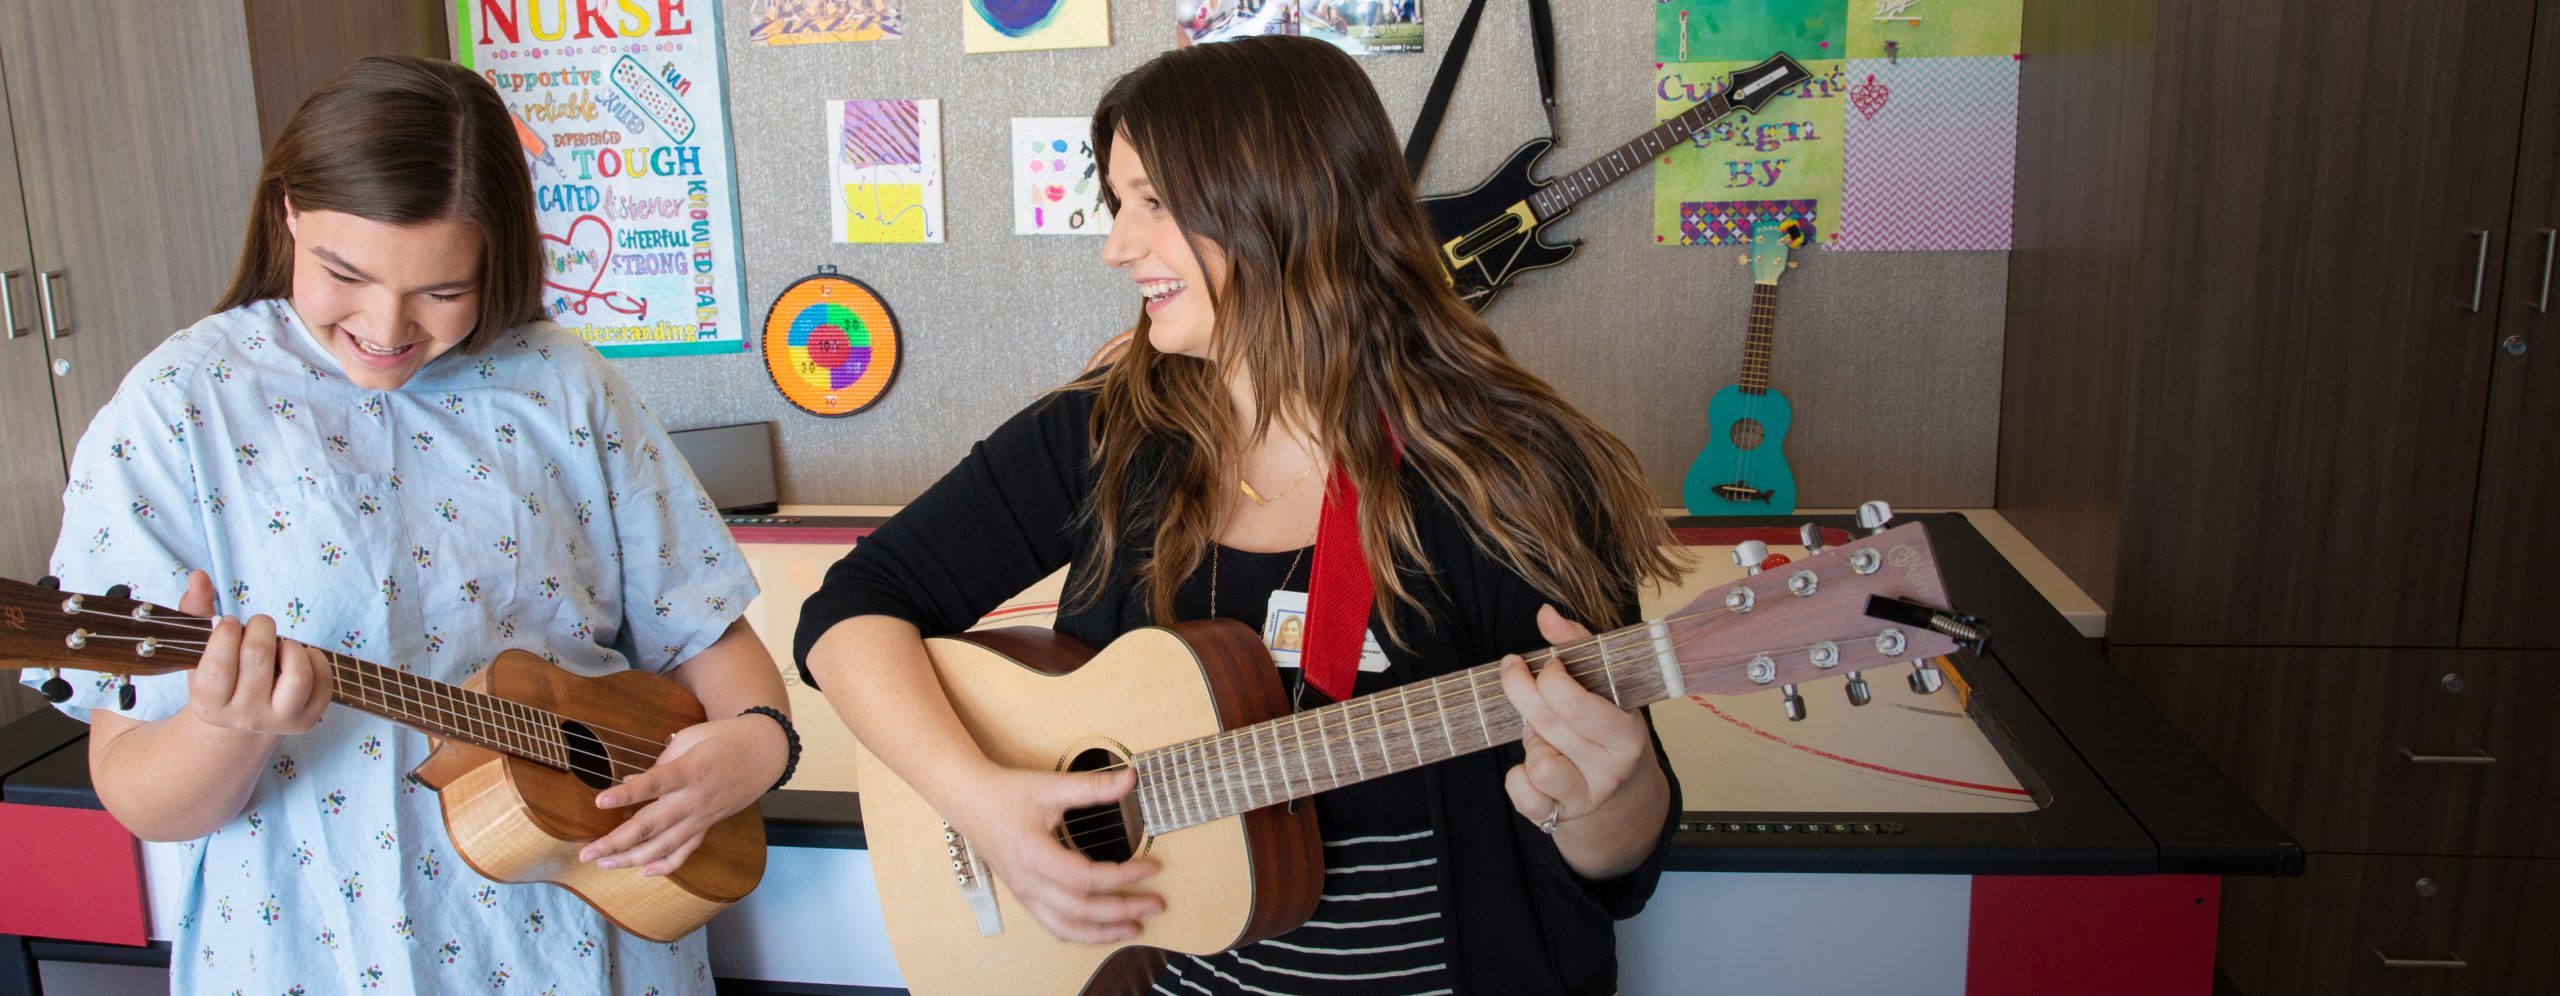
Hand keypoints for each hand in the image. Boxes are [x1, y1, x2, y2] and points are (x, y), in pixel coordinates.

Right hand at [177, 570, 331, 735]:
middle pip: (258, 658)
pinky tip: (299, 655)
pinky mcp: (307, 719)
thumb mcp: (200, 651)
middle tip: (258, 625)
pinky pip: (322, 682)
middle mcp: (243, 718)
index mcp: (209, 704)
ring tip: (281, 644)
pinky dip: (315, 659)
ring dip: (291, 646)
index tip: (230, 622)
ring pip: (297, 676)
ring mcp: (278, 721)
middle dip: (261, 627)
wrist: (241, 720)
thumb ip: (196, 611)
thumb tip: (199, 577)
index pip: (218, 667)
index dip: (227, 634)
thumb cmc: (220, 677)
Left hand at [579, 713, 789, 875]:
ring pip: (664, 846)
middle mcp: (694, 799)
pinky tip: (644, 872)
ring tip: (604, 864)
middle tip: (586, 853)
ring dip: (631, 859)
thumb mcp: (690, 738)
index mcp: (690, 770)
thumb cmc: (722, 739)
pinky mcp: (707, 826)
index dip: (626, 794)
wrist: (764, 753)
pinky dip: (666, 866)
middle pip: (651, 825)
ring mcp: (702, 817)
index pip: (654, 784)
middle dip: (616, 842)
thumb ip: (660, 763)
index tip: (600, 801)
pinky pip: (686, 851)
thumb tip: (629, 785)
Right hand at [939, 764, 1160, 943]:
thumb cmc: (1006, 794)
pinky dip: (1082, 932)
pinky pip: (1055, 925)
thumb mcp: (1050, 786)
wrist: (969, 801)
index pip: (1086, 878)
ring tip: (1134, 928)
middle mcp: (1028, 882)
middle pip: (1081, 910)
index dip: (1123, 876)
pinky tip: (1103, 929)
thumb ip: (1092, 787)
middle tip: (1155, 903)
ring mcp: (1024, 894)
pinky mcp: (1025, 896)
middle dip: (1122, 910)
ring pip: (1066, 927)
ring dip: (1102, 933)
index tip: (1152, 865)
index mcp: (1034, 856)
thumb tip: (1130, 779)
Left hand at [1497, 604, 1661, 831]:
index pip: (1578, 703)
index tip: (1544, 662)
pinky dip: (1517, 779)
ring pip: (1540, 764)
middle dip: (1521, 691)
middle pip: (1550, 724)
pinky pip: (1524, 796)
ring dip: (1531, 743)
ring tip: (1542, 734)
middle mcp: (1612, 766)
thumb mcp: (1604, 685)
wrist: (1623, 794)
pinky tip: (1532, 766)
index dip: (1550, 677)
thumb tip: (1545, 614)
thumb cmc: (1606, 727)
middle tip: (1514, 672)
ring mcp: (1587, 794)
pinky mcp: (1561, 815)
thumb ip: (1577, 645)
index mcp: (1628, 731)